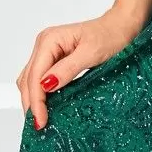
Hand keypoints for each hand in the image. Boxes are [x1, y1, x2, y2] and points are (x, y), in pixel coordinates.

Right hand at [17, 8, 143, 129]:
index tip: (41, 121)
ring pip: (30, 79)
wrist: (123, 26)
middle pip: (28, 79)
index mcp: (49, 40)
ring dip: (33, 99)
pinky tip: (46, 106)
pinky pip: (40, 77)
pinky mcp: (54, 58)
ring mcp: (48, 51)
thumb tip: (46, 85)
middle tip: (40, 126)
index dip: (36, 101)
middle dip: (32, 103)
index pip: (35, 76)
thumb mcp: (92, 54)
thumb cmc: (112, 35)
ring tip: (40, 120)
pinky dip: (40, 93)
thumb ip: (67, 69)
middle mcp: (44, 44)